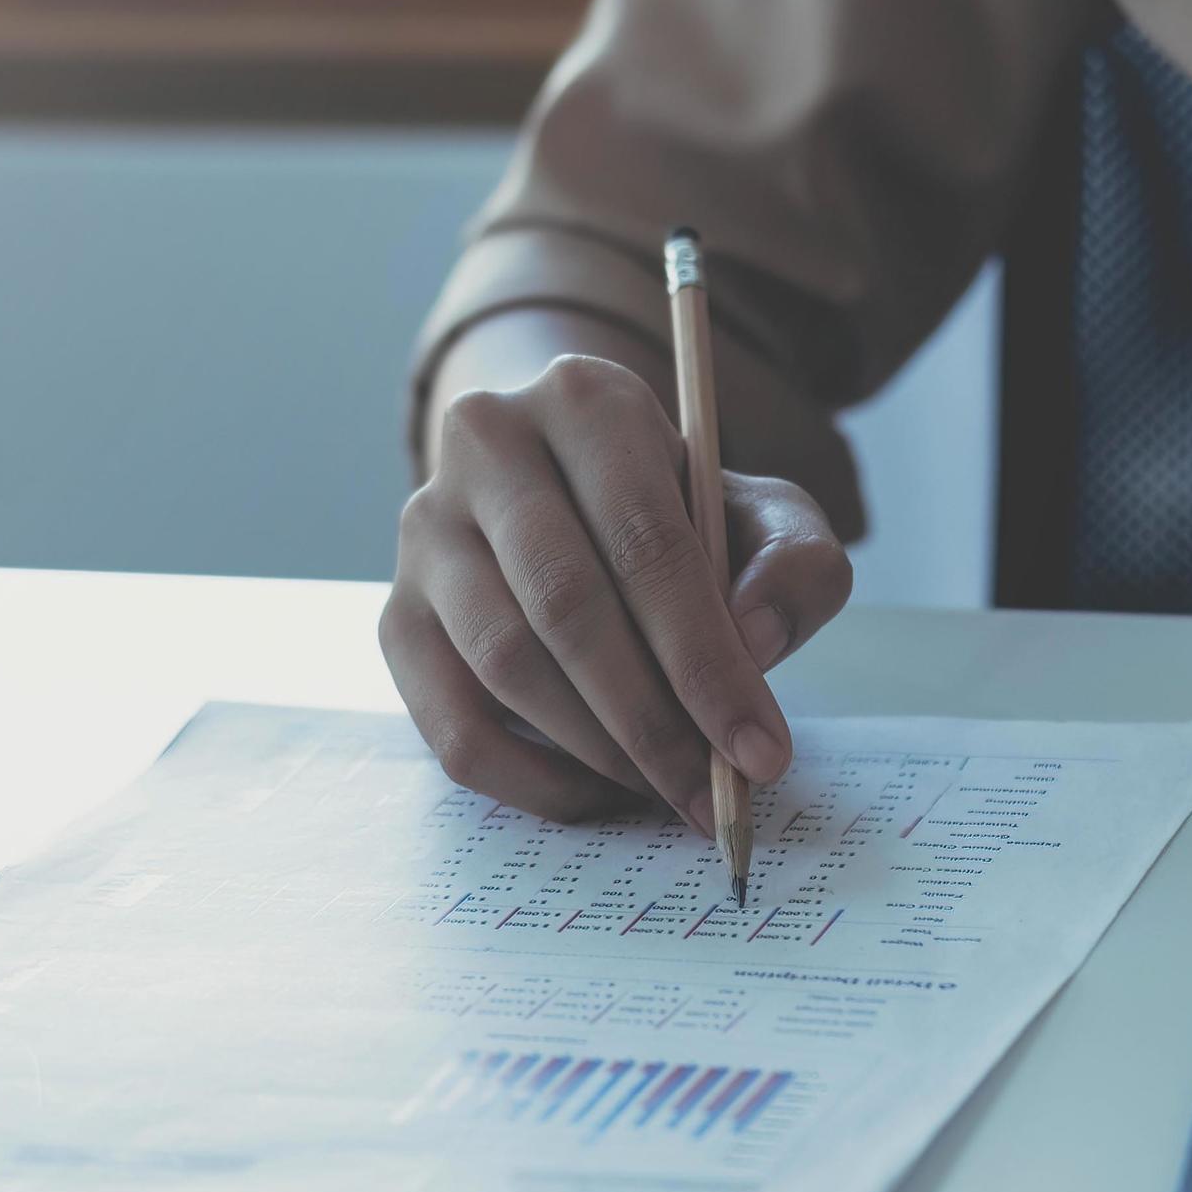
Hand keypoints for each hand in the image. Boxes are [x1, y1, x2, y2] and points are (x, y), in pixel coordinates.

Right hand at [382, 349, 851, 827]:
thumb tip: (753, 641)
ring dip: (598, 751)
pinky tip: (600, 792)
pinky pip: (451, 729)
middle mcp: (485, 445)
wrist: (573, 501)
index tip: (760, 749)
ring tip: (668, 789)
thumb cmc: (679, 517)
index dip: (706, 658)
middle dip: (653, 719)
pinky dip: (533, 782)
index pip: (645, 541)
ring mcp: (426, 532)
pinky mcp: (395, 616)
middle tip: (713, 790)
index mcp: (584, 400)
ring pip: (506, 666)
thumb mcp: (765, 518)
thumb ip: (796, 564)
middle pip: (567, 605)